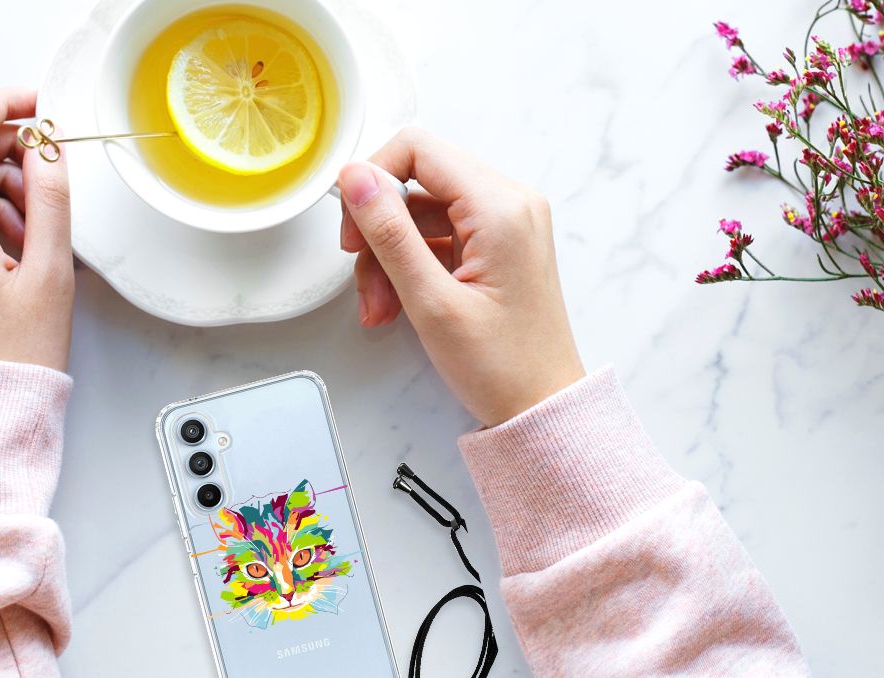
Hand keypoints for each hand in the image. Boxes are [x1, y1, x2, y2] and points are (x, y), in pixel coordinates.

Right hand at [338, 128, 583, 426]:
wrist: (542, 408)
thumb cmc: (502, 366)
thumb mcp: (431, 301)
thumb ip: (390, 233)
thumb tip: (355, 178)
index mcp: (501, 207)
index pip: (418, 149)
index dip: (373, 179)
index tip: (353, 226)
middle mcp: (509, 203)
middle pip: (417, 182)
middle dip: (379, 230)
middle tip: (363, 277)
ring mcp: (505, 224)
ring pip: (421, 213)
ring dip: (389, 257)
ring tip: (380, 308)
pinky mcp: (497, 245)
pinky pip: (438, 237)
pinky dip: (410, 267)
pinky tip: (397, 305)